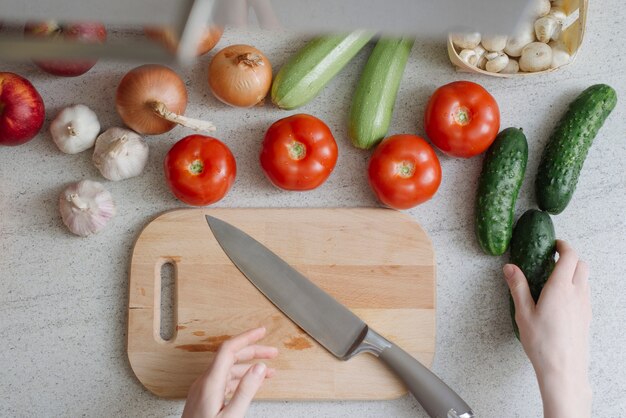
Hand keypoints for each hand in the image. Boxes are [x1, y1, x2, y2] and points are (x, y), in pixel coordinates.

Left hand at [182, 327, 277, 417]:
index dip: (247, 337)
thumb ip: (246, 391)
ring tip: (268, 371)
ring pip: (228, 369)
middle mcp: (204, 382)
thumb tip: (259, 367)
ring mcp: (202, 390)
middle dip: (253, 350)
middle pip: (230, 356)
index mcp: (210, 383)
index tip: (261, 331)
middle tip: (273, 352)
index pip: (229, 349)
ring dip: (248, 366)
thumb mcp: (231, 416)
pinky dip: (240, 378)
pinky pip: (224, 380)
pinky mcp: (203, 398)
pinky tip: (250, 383)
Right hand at [504, 240, 591, 417]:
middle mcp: (577, 293)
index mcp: (561, 288)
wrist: (563, 369)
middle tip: (553, 258)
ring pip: (585, 279)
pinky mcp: (587, 317)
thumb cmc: (542, 343)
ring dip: (574, 271)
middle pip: (581, 265)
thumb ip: (518, 286)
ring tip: (555, 278)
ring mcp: (585, 306)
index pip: (570, 256)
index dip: (563, 246)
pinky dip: (576, 286)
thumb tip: (510, 268)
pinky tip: (561, 298)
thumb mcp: (523, 312)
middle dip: (569, 257)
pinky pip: (585, 293)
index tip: (554, 244)